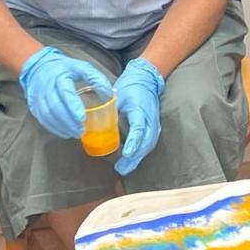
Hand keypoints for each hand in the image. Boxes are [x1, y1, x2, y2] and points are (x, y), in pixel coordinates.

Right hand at [18, 47, 114, 138]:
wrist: (39, 66)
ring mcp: (37, 97)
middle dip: (68, 121)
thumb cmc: (64, 68)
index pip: (65, 93)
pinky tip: (65, 132)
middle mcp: (46, 87)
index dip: (73, 107)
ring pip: (47, 115)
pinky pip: (42, 119)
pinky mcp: (34, 105)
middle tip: (81, 131)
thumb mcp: (82, 67)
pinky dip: (54, 128)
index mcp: (59, 76)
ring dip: (61, 127)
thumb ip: (97, 79)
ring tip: (75, 133)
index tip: (82, 119)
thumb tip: (109, 95)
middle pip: (55, 107)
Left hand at [114, 58, 163, 175]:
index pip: (139, 128)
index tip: (126, 153)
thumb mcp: (118, 97)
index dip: (133, 142)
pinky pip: (149, 142)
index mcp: (140, 109)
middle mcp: (150, 118)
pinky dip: (141, 153)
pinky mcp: (155, 127)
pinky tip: (132, 160)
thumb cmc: (130, 88)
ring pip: (149, 144)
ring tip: (125, 168)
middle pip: (146, 142)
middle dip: (134, 157)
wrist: (146, 80)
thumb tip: (95, 127)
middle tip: (121, 168)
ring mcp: (155, 123)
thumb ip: (111, 112)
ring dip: (137, 158)